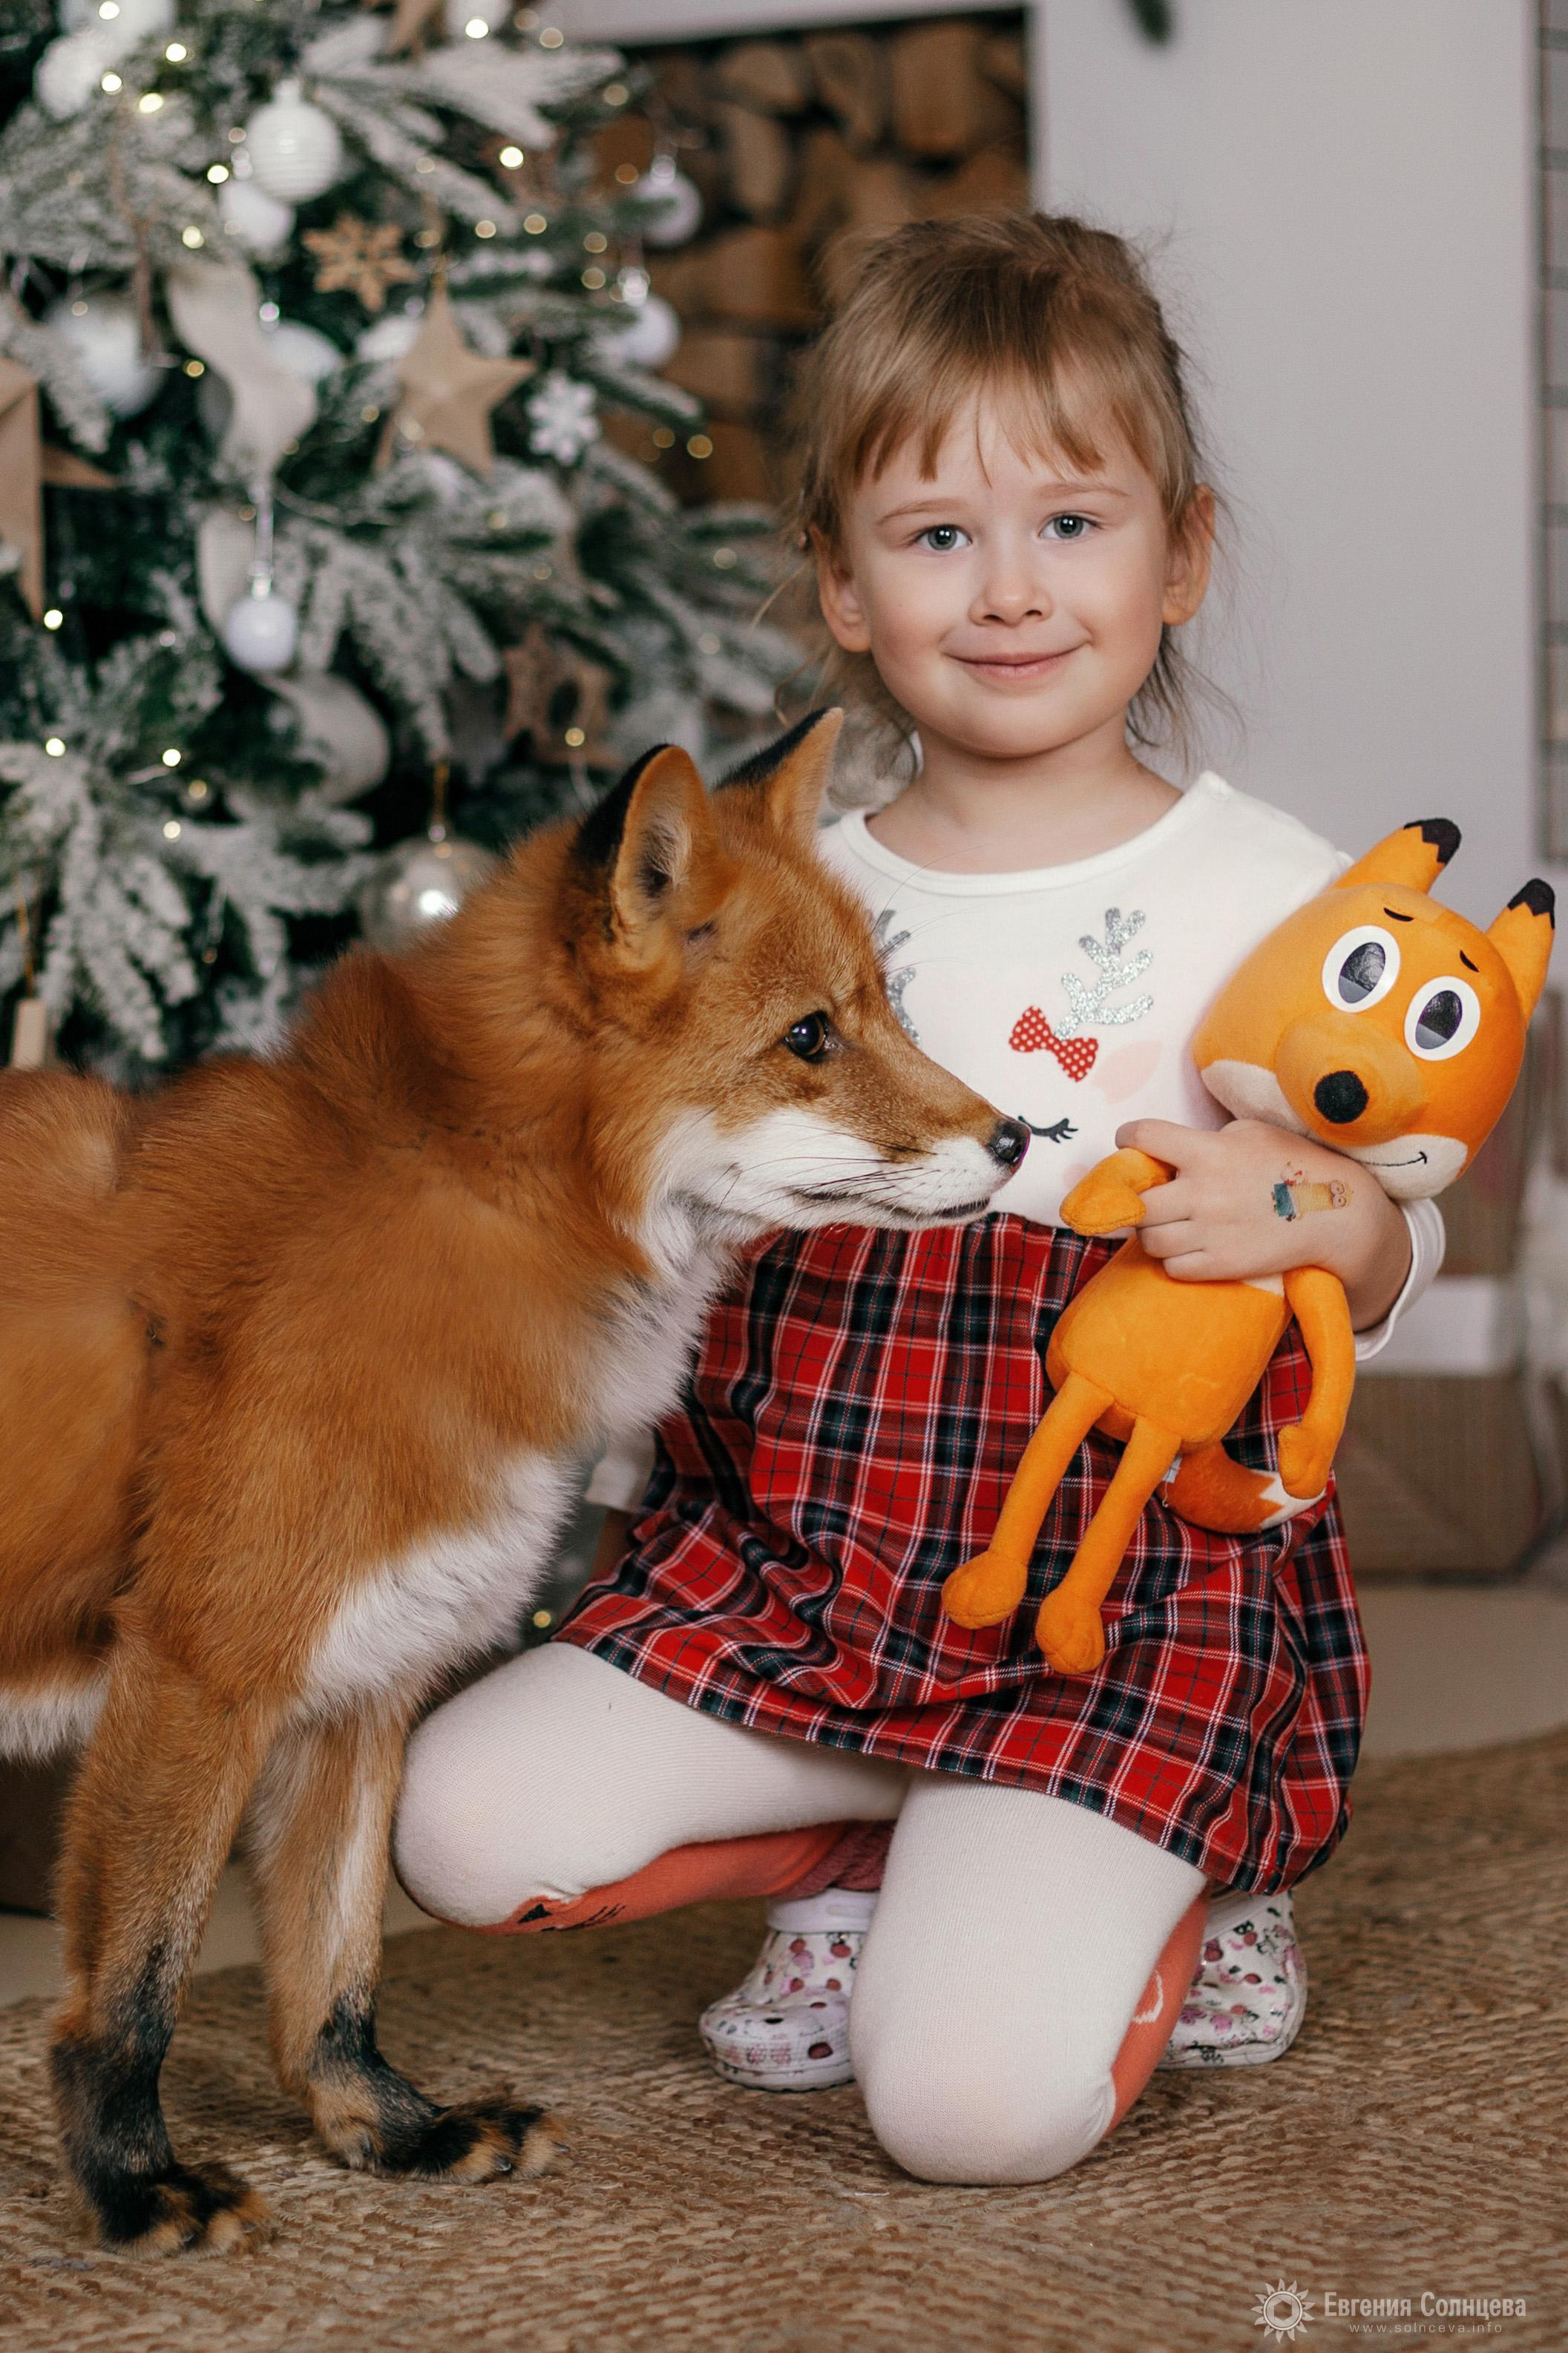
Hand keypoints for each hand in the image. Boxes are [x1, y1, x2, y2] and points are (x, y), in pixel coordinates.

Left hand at [1114, 1118, 1411, 1329]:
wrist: (1332, 1215)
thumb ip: (1206, 1138)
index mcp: (1208, 1151)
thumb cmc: (1291, 1165)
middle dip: (1137, 1198)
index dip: (1128, 1139)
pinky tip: (1192, 1245)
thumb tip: (1165, 1151)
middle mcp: (1202, 1191)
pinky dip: (1175, 1258)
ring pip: (1149, 1238)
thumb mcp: (1251, 1133)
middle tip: (1150, 1196)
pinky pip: (1172, 1266)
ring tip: (1173, 1222)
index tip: (1131, 1145)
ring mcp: (1209, 1232)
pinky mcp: (1220, 1265)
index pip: (1142, 1137)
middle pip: (1135, 1201)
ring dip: (1154, 1230)